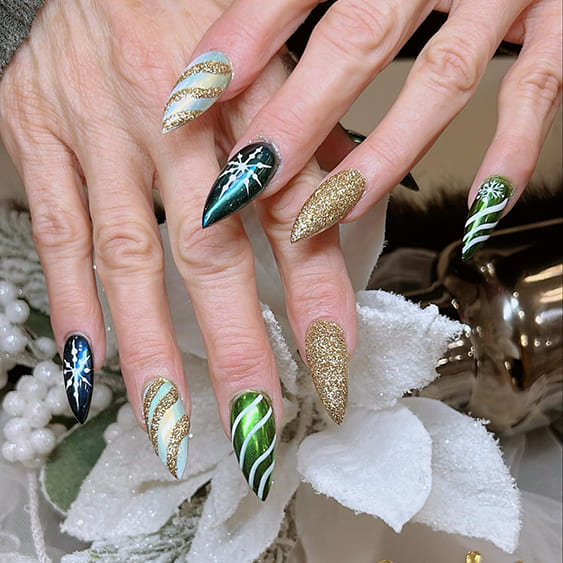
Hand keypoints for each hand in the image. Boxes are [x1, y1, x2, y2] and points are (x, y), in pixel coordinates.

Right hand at [0, 0, 357, 497]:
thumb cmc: (194, 3)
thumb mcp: (270, 54)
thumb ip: (306, 134)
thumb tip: (349, 202)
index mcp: (244, 91)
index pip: (295, 210)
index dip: (318, 293)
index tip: (335, 361)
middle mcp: (172, 116)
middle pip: (211, 249)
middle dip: (235, 343)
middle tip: (257, 420)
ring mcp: (98, 128)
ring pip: (129, 255)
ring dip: (151, 346)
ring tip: (171, 419)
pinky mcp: (40, 132)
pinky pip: (56, 227)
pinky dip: (73, 300)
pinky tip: (90, 361)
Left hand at [178, 0, 560, 257]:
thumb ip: (300, 2)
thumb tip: (229, 59)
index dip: (241, 43)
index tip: (188, 101)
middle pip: (359, 39)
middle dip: (298, 119)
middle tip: (246, 180)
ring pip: (440, 81)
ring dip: (379, 156)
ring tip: (326, 213)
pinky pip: (536, 90)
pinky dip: (509, 153)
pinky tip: (477, 208)